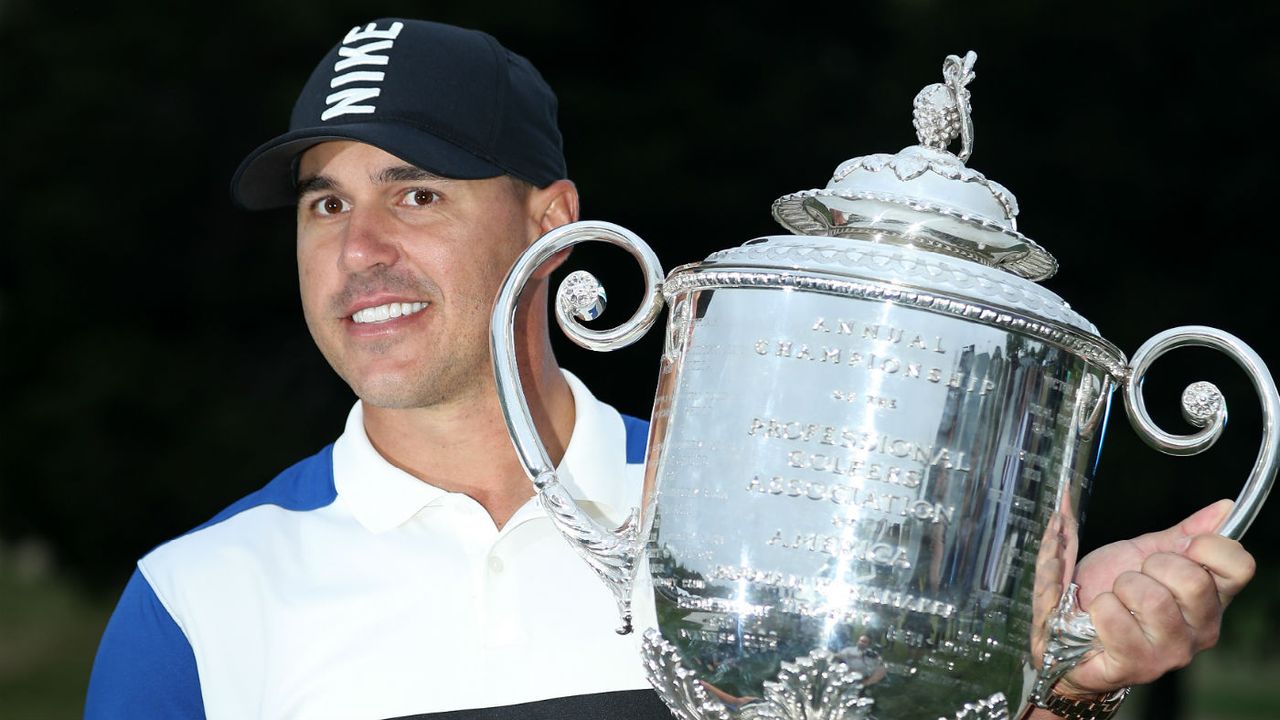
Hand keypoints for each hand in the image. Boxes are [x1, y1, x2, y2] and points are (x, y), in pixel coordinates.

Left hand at [1056, 499, 1255, 695]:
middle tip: (1135, 577)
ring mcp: (1171, 651)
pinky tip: (1099, 618)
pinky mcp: (1137, 665)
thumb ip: (1184, 534)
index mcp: (1210, 598)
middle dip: (1151, 566)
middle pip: (1193, 580)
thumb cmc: (1109, 589)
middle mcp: (1200, 629)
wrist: (1065, 625)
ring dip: (1120, 588)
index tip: (1180, 547)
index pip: (1240, 566)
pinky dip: (1099, 608)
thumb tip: (1225, 508)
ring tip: (1116, 598)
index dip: (1207, 545)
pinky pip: (1115, 619)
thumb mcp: (1144, 553)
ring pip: (1152, 598)